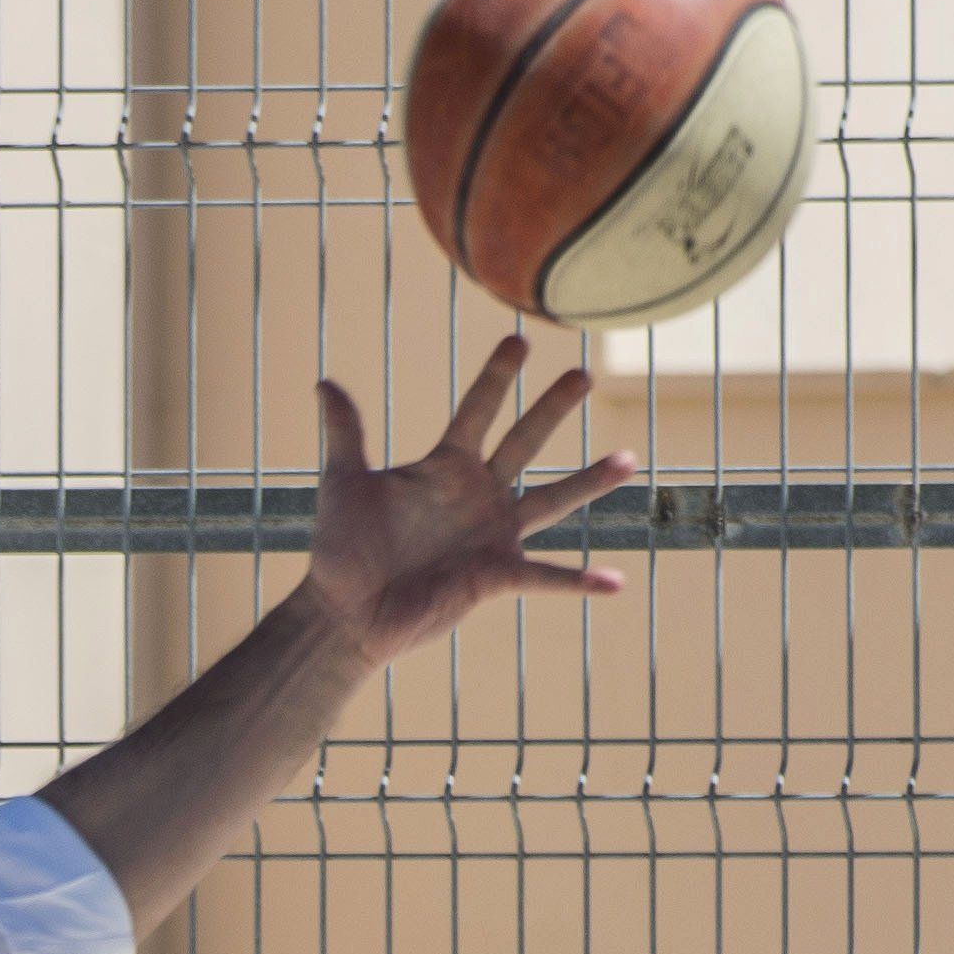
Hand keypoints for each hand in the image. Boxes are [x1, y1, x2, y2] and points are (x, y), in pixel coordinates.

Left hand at [304, 339, 635, 669]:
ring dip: (589, 481)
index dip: (497, 377)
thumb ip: (344, 432)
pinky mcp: (494, 577)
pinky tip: (616, 584)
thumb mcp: (342, 483)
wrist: (344, 613)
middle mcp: (476, 495)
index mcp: (445, 467)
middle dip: (553, 408)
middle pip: (525, 441)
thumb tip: (324, 382)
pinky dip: (579, 582)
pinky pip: (546, 577)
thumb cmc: (341, 550)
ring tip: (629, 459)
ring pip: (552, 500)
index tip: (520, 339)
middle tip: (584, 373)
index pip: (477, 410)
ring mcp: (490, 536)